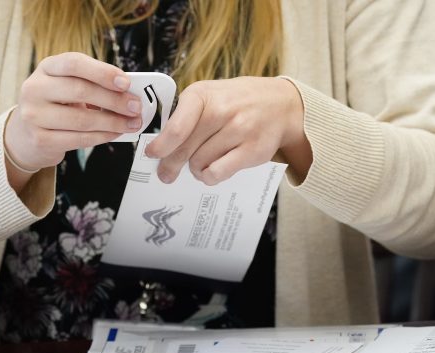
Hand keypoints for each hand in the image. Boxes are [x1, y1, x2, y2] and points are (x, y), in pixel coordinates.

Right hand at [4, 52, 142, 171]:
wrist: (26, 134)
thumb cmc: (56, 106)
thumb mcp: (67, 86)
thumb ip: (93, 84)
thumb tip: (129, 93)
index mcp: (46, 68)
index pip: (74, 63)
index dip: (102, 72)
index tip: (125, 83)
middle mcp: (35, 88)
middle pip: (80, 91)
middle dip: (114, 100)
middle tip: (135, 107)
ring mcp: (34, 115)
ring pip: (82, 119)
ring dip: (113, 122)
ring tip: (131, 123)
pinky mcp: (40, 139)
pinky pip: (79, 139)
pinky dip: (102, 136)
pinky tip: (115, 133)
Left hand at [146, 76, 311, 184]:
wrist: (282, 104)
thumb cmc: (238, 101)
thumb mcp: (209, 95)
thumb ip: (185, 116)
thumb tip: (161, 147)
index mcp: (203, 94)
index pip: (176, 128)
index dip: (161, 146)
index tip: (152, 154)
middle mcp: (222, 110)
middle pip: (185, 149)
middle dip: (171, 165)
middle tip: (166, 174)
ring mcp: (240, 130)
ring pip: (199, 163)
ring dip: (194, 169)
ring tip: (198, 163)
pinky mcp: (253, 150)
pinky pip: (218, 173)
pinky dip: (209, 176)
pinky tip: (211, 170)